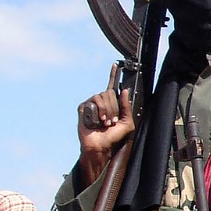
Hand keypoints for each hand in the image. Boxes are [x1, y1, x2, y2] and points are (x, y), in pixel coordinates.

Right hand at [75, 64, 134, 186]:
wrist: (101, 145)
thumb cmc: (113, 137)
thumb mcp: (127, 122)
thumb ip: (127, 107)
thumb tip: (124, 91)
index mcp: (112, 104)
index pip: (112, 86)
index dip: (113, 75)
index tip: (116, 65)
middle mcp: (101, 102)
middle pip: (109, 92)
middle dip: (114, 108)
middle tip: (112, 121)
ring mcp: (91, 104)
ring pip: (101, 97)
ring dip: (106, 111)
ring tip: (104, 122)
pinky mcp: (83, 108)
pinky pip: (91, 103)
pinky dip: (96, 113)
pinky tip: (95, 121)